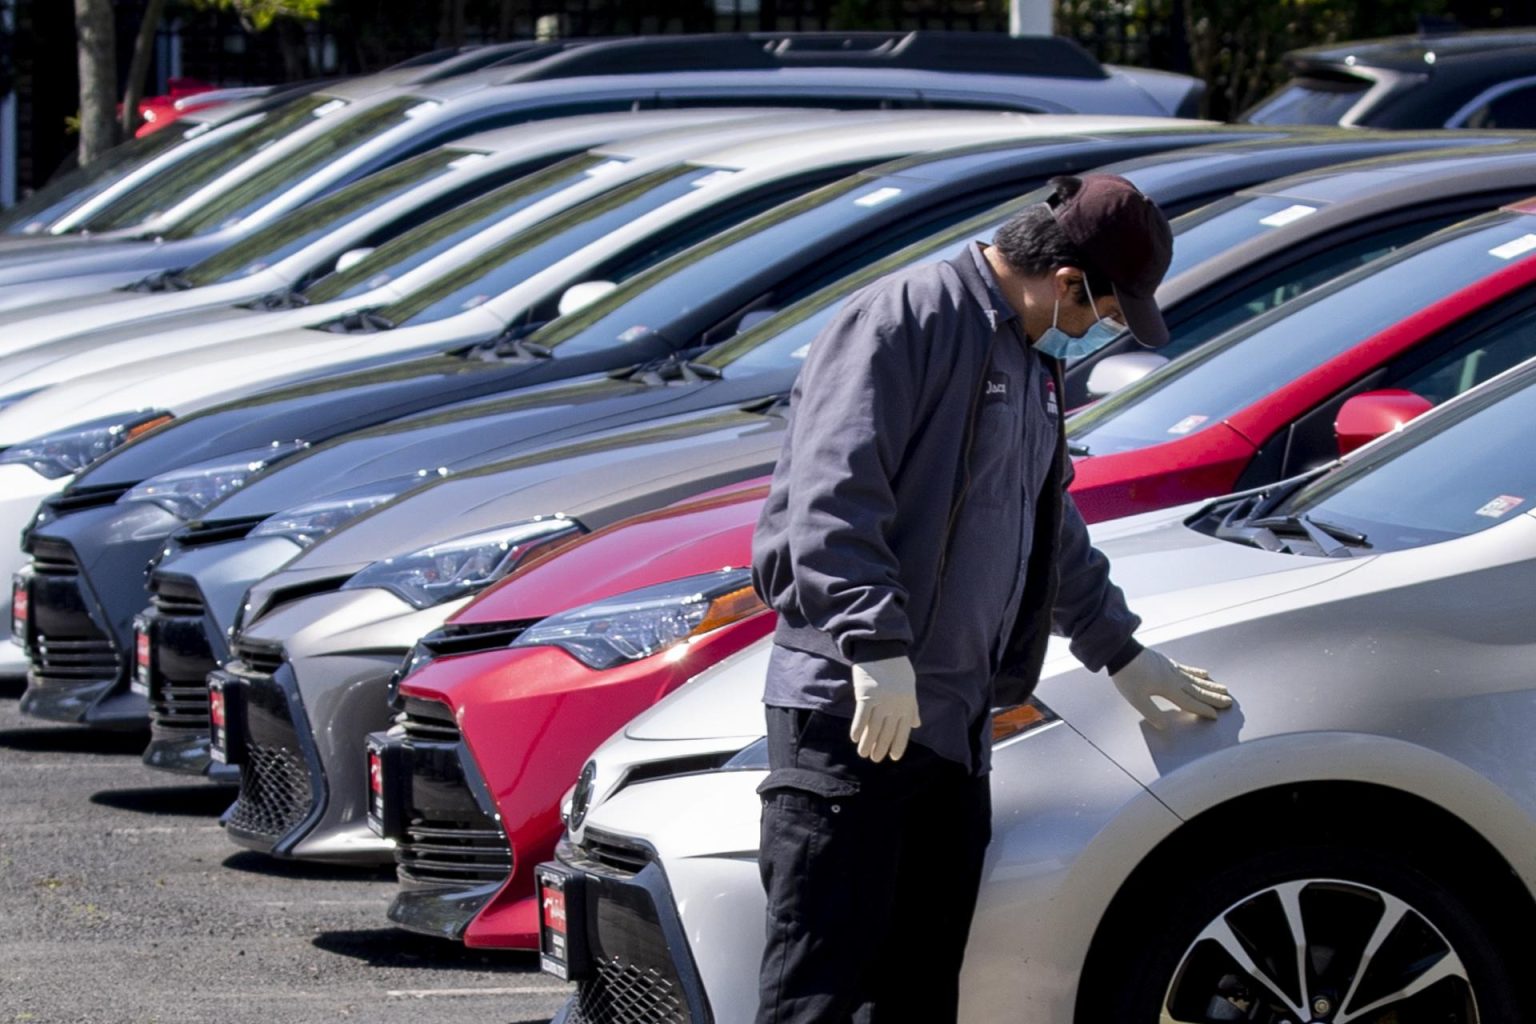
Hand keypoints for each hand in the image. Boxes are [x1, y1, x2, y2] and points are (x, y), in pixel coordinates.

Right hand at [849, 656, 919, 761]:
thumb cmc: (898, 668)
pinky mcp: (866, 695)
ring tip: (863, 754)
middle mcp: (894, 706)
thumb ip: (912, 708)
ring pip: (873, 727)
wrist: (883, 649)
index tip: (893, 757)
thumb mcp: (910, 688)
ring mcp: (880, 701)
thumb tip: (916, 724)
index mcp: (907, 705)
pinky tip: (855, 738)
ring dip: (868, 742)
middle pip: (886, 732)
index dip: (898, 745)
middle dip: (881, 747)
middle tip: (875, 759)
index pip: (903, 731)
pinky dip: (858, 728)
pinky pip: (862, 716)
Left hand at [1111, 648, 1231, 728]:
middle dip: (1214, 698)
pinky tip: (1205, 672)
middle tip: (1229, 702)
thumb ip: (1152, 713)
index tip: (1215, 716)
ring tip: (1224, 689)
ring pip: (1196, 679)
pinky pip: (1188, 669)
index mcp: (1169, 689)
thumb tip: (1164, 726)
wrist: (1121, 651)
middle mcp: (1175, 678)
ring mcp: (1172, 669)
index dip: (1202, 710)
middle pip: (1198, 690)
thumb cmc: (1128, 676)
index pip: (1189, 702)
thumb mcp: (1136, 699)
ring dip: (1210, 685)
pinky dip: (1198, 672)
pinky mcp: (1167, 662)